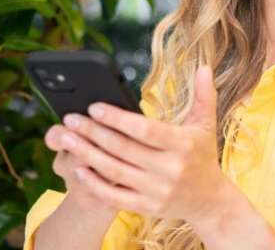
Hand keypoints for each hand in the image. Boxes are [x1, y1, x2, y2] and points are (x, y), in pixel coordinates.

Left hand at [56, 64, 229, 223]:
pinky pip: (114, 196)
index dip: (117, 118)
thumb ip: (204, 96)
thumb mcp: (206, 125)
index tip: (94, 107)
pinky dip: (94, 183)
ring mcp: (157, 191)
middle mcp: (169, 169)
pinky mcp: (146, 207)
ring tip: (66, 138)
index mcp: (182, 144)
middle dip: (93, 132)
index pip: (144, 130)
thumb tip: (204, 67)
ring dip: (86, 154)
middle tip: (70, 119)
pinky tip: (77, 167)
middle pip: (123, 149)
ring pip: (114, 171)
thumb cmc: (202, 155)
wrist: (208, 201)